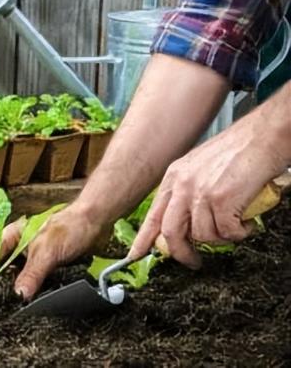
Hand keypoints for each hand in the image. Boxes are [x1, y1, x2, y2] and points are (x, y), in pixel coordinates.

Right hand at [0, 206, 111, 300]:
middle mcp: (16, 248)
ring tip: (10, 307)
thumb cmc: (68, 227)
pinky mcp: (42, 268)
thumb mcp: (47, 252)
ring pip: (15, 278)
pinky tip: (29, 302)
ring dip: (15, 291)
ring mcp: (29, 259)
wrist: (94, 222)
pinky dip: (29, 292)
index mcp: (10, 237)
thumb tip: (18, 296)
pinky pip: (31, 283)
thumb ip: (32, 274)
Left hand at [129, 113, 288, 267]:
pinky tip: (247, 224)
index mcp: (174, 177)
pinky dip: (239, 234)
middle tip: (193, 262)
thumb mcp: (199, 167)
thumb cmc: (238, 151)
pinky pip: (227, 232)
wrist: (263, 136)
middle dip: (181, 253)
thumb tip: (187, 222)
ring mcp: (200, 193)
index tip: (135, 255)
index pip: (153, 215)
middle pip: (170, 232)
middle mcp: (182, 185)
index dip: (143, 239)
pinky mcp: (222, 200)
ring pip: (202, 235)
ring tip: (235, 228)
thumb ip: (188, 192)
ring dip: (221, 238)